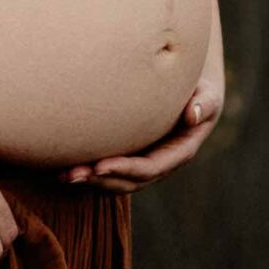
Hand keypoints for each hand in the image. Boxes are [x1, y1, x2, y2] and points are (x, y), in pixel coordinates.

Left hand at [59, 58, 224, 194]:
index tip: (99, 166)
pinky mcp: (130, 153)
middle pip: (127, 181)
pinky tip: (61, 165)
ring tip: (60, 175)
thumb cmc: (201, 87)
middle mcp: (160, 162)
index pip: (149, 168)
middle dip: (100, 180)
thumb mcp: (208, 93)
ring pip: (114, 179)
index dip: (124, 169)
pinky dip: (87, 169)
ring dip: (88, 180)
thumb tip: (194, 114)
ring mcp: (143, 160)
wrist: (194, 88)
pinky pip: (108, 167)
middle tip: (71, 175)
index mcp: (178, 152)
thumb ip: (204, 102)